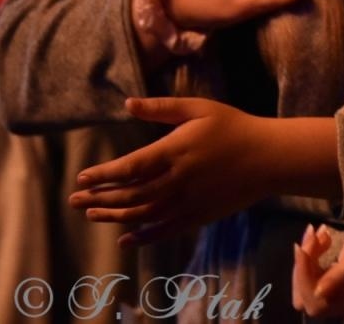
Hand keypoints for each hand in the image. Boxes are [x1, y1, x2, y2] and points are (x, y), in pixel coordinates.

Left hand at [70, 97, 275, 245]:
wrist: (269, 157)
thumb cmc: (235, 127)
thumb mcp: (200, 109)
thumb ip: (163, 108)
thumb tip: (128, 104)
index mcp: (175, 151)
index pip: (130, 168)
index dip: (103, 175)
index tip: (82, 178)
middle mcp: (177, 180)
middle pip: (130, 195)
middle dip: (99, 198)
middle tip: (74, 201)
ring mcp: (188, 201)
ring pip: (143, 214)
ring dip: (114, 216)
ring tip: (92, 215)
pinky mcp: (198, 216)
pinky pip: (165, 230)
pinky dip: (143, 237)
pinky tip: (126, 239)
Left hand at [292, 188, 343, 316]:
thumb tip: (319, 294)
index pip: (317, 304)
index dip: (305, 279)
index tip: (306, 246)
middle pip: (308, 298)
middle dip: (304, 268)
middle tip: (314, 235)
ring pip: (308, 288)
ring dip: (306, 262)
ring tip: (318, 233)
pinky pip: (316, 277)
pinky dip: (312, 258)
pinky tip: (324, 236)